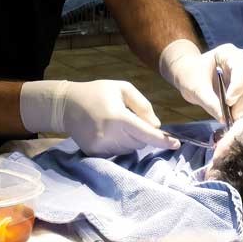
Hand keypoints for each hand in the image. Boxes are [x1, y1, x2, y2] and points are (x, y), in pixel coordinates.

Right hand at [61, 80, 179, 155]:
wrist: (66, 105)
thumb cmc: (98, 92)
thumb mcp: (121, 88)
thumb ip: (142, 105)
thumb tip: (156, 126)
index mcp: (117, 117)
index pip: (145, 133)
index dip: (162, 140)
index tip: (176, 144)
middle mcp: (109, 135)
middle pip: (140, 142)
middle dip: (142, 133)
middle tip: (130, 118)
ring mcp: (100, 147)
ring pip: (130, 149)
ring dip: (131, 139)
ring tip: (116, 123)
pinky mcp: (94, 153)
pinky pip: (117, 153)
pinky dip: (119, 144)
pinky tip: (108, 131)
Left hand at [159, 40, 242, 120]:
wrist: (189, 75)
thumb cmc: (190, 75)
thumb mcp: (196, 88)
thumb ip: (209, 101)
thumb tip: (222, 118)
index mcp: (228, 53)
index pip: (240, 69)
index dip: (237, 87)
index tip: (228, 102)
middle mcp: (241, 60)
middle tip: (234, 117)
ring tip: (235, 120)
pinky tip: (237, 118)